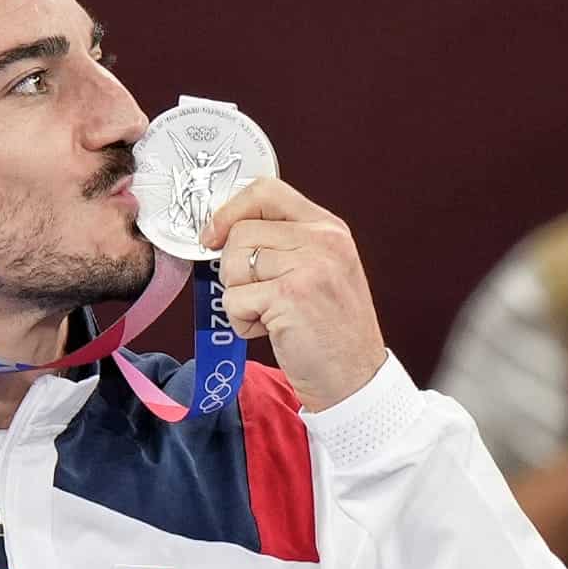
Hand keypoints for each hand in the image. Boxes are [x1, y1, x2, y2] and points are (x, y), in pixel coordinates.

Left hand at [201, 179, 386, 409]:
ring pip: (233, 266)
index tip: (213, 236)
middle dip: (234, 270)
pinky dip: (242, 321)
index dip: (230, 211)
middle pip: (240, 232)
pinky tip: (270, 330)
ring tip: (269, 314)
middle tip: (259, 296)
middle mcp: (323, 240)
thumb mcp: (320, 270)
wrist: (353, 378)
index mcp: (328, 228)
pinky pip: (234, 299)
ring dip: (239, 298)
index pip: (266, 190)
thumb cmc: (330, 330)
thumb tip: (223, 232)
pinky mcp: (291, 296)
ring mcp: (309, 266)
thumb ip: (284, 244)